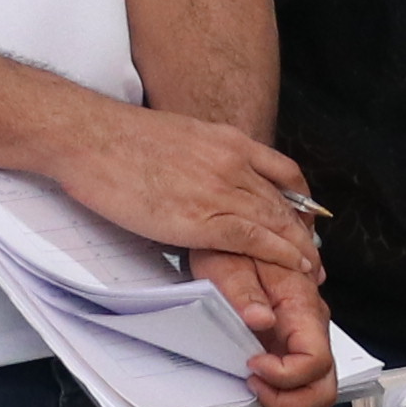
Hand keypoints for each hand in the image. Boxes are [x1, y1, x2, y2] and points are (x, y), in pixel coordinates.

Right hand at [48, 99, 320, 276]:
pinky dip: (279, 255)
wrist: (90, 136)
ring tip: (311, 270)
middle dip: (304, 231)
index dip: (299, 199)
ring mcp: (220, 189)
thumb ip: (199, 156)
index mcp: (226, 140)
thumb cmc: (116, 139)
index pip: (281, 171)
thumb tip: (197, 177)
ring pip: (277, 222)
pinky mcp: (202, 218)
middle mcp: (232, 162)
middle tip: (315, 254)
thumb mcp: (175, 137)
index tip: (308, 217)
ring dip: (299, 249)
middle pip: (284, 201)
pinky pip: (255, 240)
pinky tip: (292, 267)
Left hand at [197, 246, 342, 406]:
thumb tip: (261, 320)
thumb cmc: (232, 246)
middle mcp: (310, 330)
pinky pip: (296, 391)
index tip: (252, 366)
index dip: (287, 376)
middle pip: (323, 388)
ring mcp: (301, 343)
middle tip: (250, 392)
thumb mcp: (227, 261)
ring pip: (312, 397)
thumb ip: (243, 290)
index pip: (317, 359)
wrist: (236, 234)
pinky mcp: (287, 350)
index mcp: (302, 308)